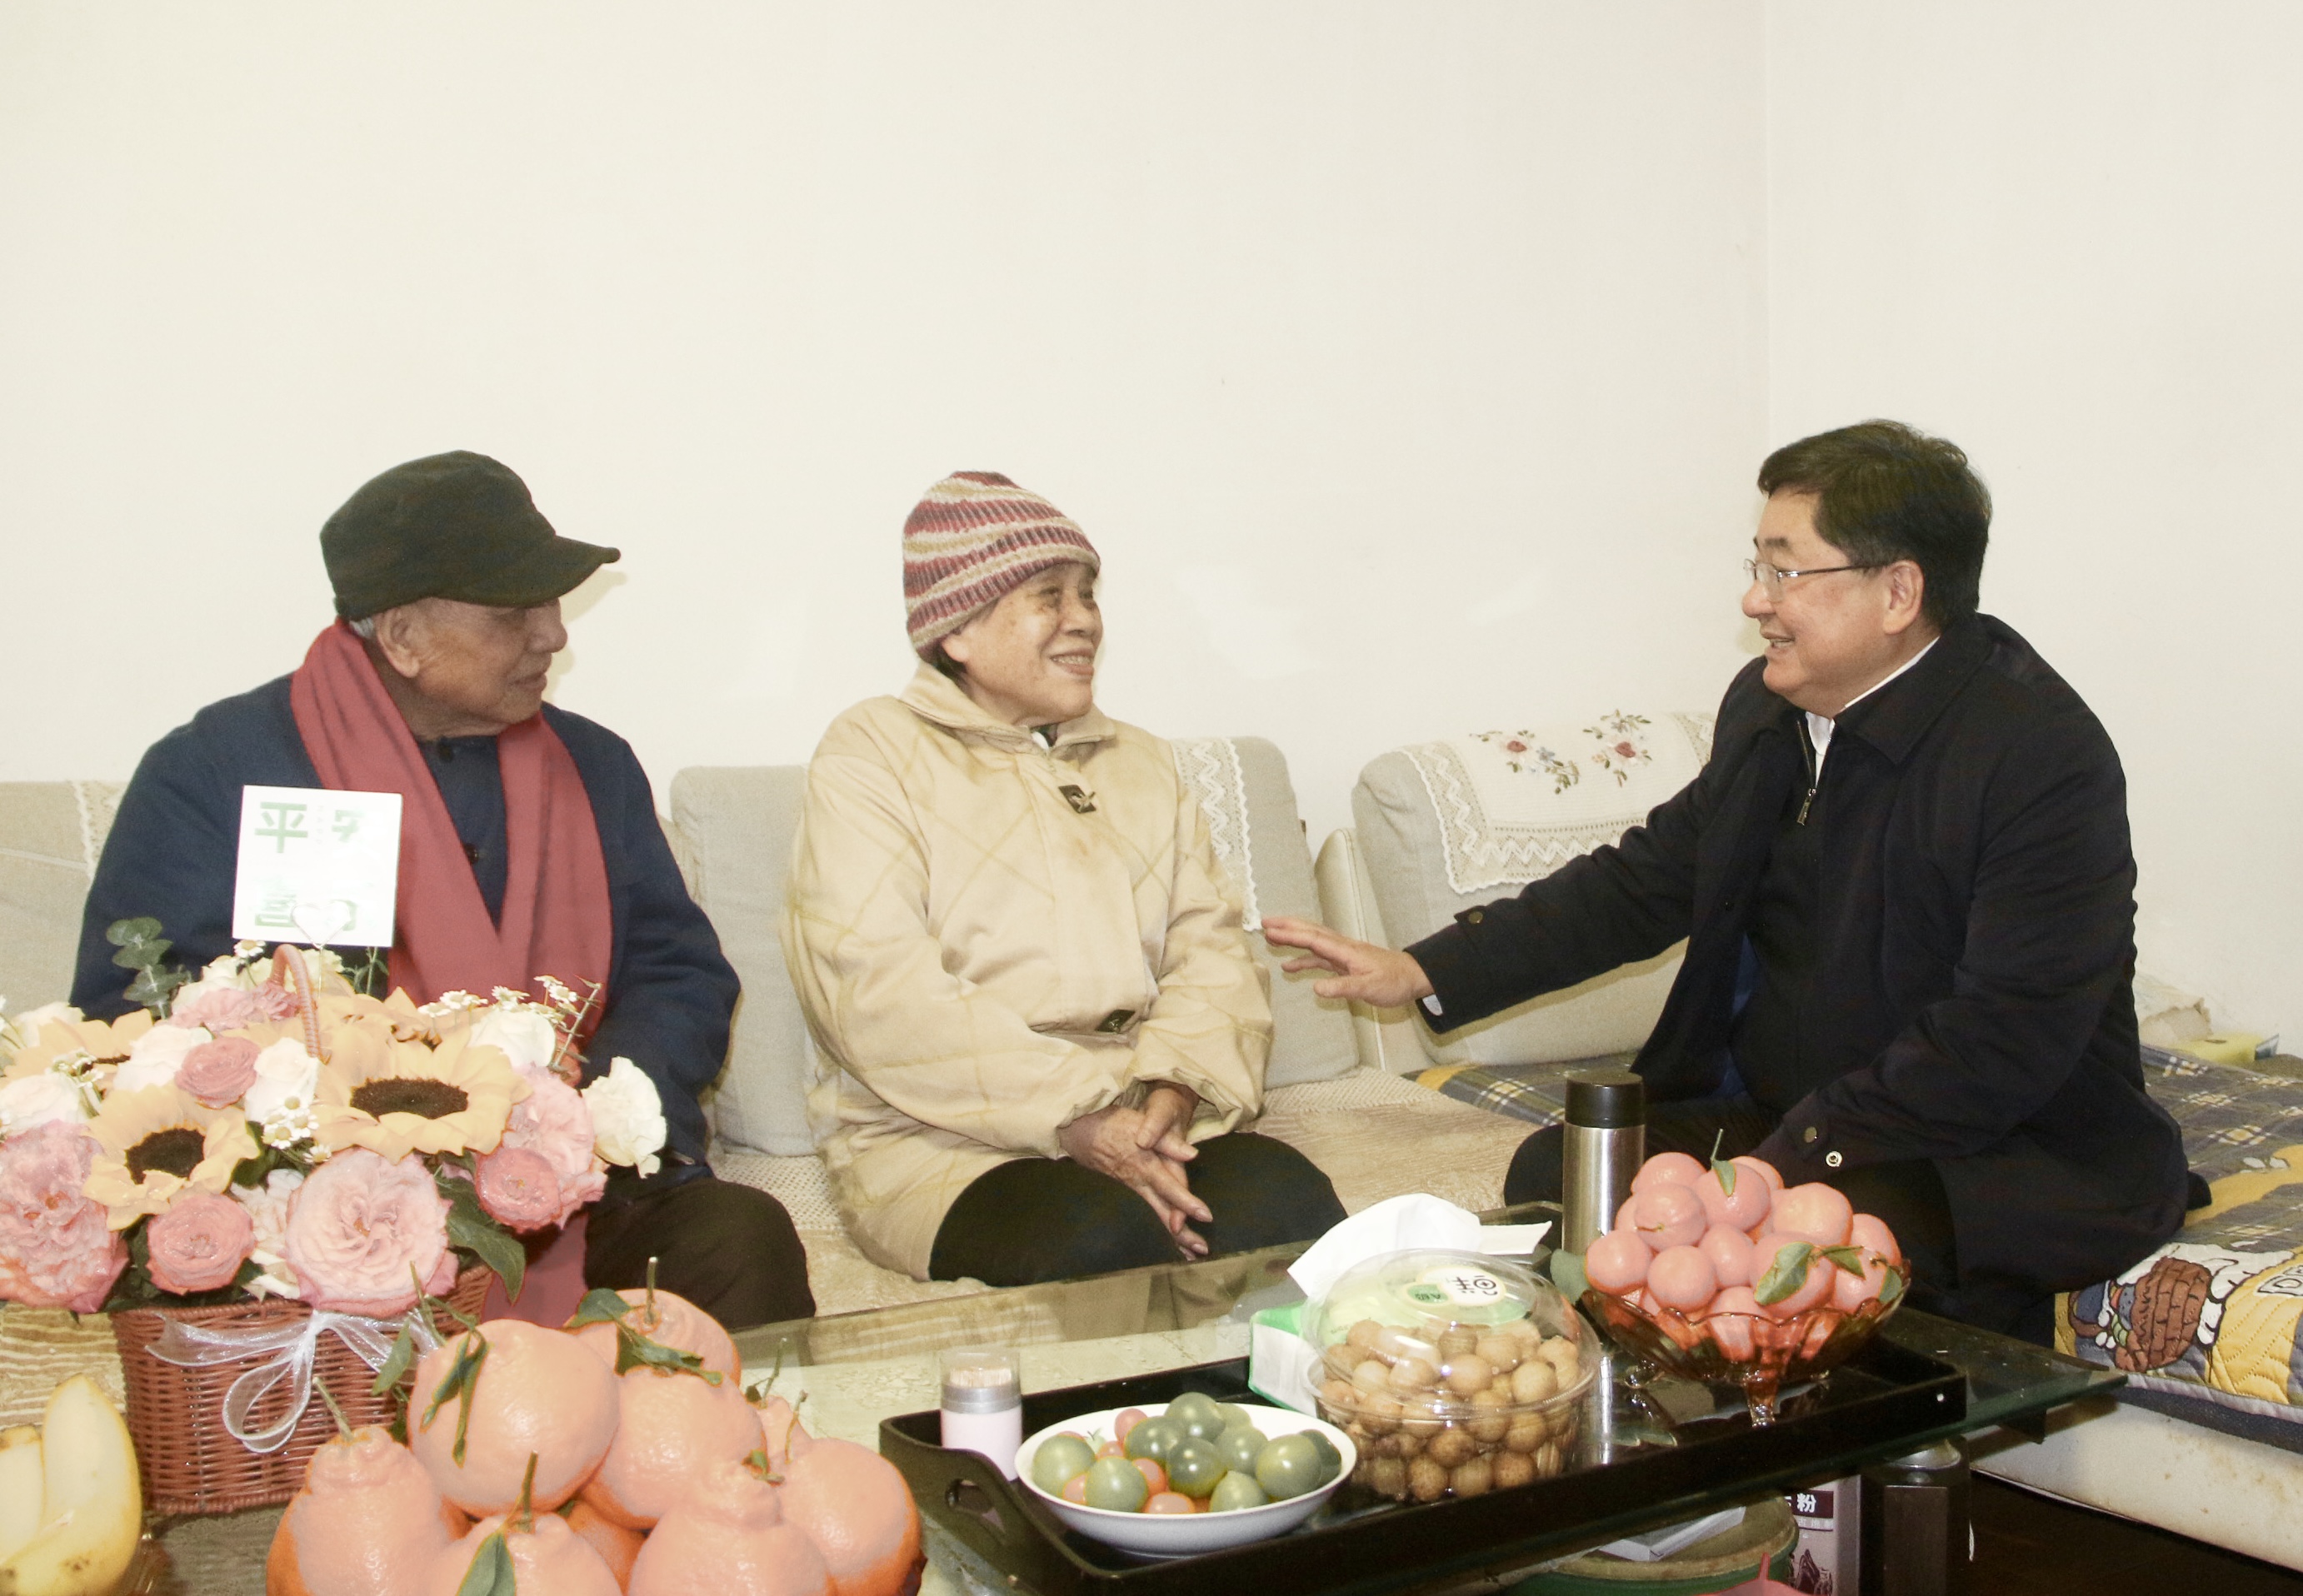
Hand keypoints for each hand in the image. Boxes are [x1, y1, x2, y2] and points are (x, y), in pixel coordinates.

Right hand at [1059, 1089, 1212, 1256]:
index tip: (1206, 1216)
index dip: (1187, 1203)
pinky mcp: (1132, 1186)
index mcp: (1146, 1167)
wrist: (1081, 1132)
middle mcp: (1141, 1183)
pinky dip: (1165, 1222)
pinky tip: (1174, 1232)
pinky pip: (1152, 1208)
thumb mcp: (1141, 1125)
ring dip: (1176, 1234)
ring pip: (1158, 1213)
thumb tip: (1192, 1154)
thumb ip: (1168, 1142)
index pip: (1170, 1189)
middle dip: (1182, 1233)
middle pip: (1164, 1212)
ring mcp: (1135, 1187)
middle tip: (1202, 1250)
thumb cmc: (1114, 1125)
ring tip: (1191, 1253)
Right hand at [1260, 916, 1436, 1007]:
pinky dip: (1303, 959)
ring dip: (1292, 939)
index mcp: (1346, 950)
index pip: (1313, 939)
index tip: (1270, 929)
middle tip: (1264, 923)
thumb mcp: (1369, 988)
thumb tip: (1315, 988)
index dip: (1290, 934)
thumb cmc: (1393, 982)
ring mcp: (1342, 954)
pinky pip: (1319, 958)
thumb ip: (1342, 988)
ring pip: (1312, 942)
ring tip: (1271, 938)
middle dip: (1287, 926)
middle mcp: (1342, 948)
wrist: (1412, 977)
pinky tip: (1290, 966)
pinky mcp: (1344, 963)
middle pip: (1310, 932)